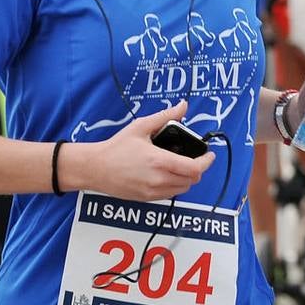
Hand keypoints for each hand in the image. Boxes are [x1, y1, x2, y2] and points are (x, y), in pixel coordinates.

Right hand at [74, 101, 215, 201]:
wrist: (95, 168)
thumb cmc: (116, 147)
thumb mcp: (141, 126)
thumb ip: (165, 116)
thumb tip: (183, 106)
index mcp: (159, 161)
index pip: (194, 169)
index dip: (206, 162)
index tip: (209, 155)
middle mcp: (157, 180)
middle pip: (192, 180)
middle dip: (198, 169)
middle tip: (196, 158)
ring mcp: (151, 191)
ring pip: (182, 189)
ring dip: (187, 178)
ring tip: (183, 165)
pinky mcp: (146, 198)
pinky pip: (169, 194)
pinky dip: (175, 185)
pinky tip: (169, 174)